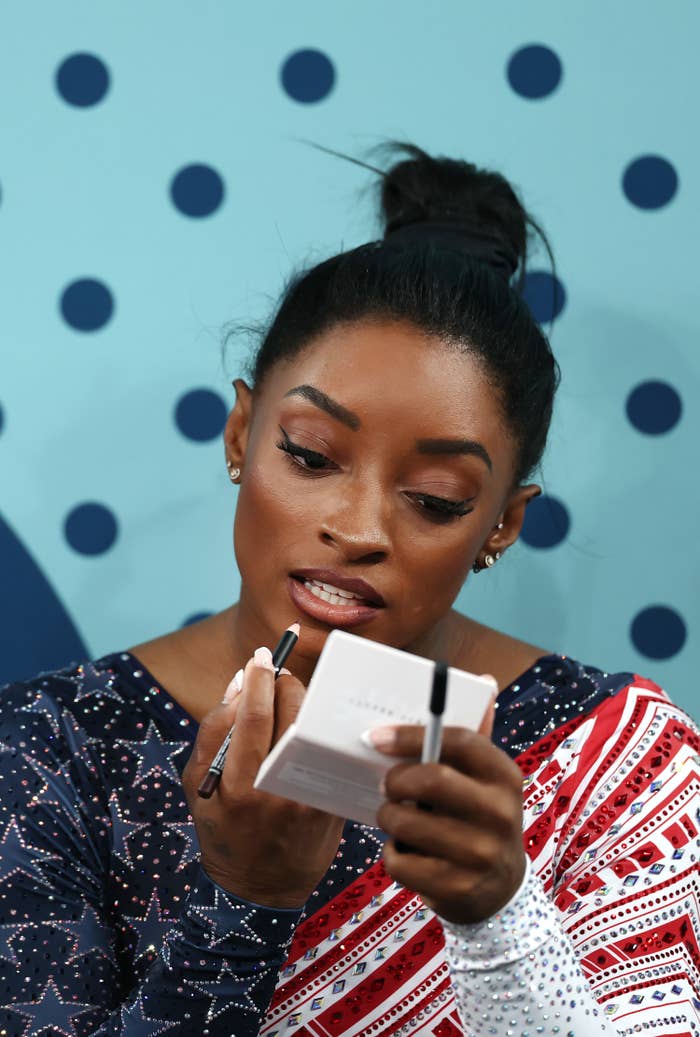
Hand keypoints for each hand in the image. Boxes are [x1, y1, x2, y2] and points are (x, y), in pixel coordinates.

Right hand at [182, 648, 344, 908]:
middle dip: (288, 683)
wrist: (259, 890)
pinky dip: (321, 731)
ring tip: (293, 701)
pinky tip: (311, 728)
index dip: (260, 678)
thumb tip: (237, 684)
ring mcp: (309, 799)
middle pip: (293, 714)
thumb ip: (212, 732)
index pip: (254, 716)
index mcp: (237, 785)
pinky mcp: (332, 806)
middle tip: (280, 676)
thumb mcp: (198, 786)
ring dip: (306, 704)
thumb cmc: (223, 830)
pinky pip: (329, 752)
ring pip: (315, 729)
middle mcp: (277, 791)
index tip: (261, 655)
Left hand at [373, 699, 525, 923]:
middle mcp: (502, 814)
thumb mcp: (485, 780)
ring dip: (389, 817)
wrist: (501, 892)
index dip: (413, 735)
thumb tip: (484, 679)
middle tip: (386, 785)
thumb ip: (475, 734)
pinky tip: (408, 853)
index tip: (377, 737)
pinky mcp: (459, 888)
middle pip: (431, 779)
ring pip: (408, 822)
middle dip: (396, 780)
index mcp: (505, 776)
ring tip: (395, 817)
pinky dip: (393, 854)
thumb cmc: (479, 818)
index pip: (461, 740)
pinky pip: (401, 861)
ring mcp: (483, 854)